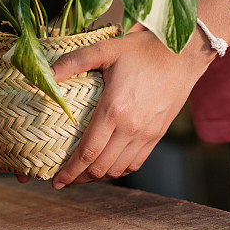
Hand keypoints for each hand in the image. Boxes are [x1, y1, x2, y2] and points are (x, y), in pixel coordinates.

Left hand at [48, 27, 214, 188]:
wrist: (182, 54)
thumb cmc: (142, 50)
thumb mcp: (105, 48)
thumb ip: (74, 61)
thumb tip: (47, 76)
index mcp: (114, 109)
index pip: (87, 153)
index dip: (69, 171)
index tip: (55, 181)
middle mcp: (131, 128)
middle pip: (100, 168)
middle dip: (78, 179)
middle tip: (63, 180)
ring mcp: (146, 134)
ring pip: (117, 170)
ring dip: (97, 178)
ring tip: (81, 176)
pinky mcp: (157, 135)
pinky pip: (135, 163)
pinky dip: (118, 171)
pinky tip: (107, 168)